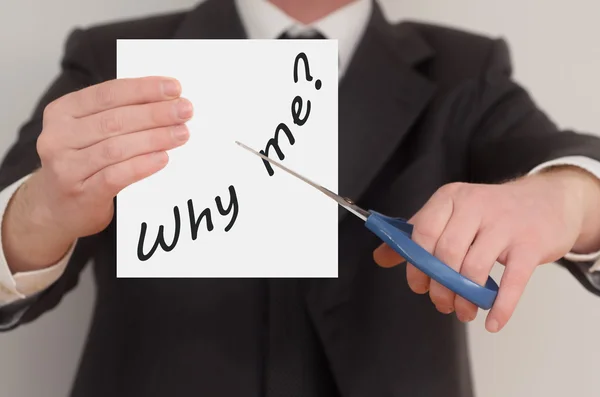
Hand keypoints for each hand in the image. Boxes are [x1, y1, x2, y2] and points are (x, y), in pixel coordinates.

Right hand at [3, 77, 192, 271]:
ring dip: (155, 138)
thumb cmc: (81, 163)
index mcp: (62, 112)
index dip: (144, 89)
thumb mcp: (87, 132)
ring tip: (181, 133)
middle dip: (155, 113)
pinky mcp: (81, 193)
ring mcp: (66, 167)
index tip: (174, 88)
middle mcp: (58, 137)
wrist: (56, 208)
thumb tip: (165, 100)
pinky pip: (116, 176)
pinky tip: (163, 158)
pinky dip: (142, 165)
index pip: (108, 94)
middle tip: (185, 110)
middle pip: (115, 120)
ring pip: (117, 147)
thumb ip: (117, 114)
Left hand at [373, 167, 599, 331]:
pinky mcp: (531, 244)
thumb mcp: (451, 213)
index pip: (423, 232)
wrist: (547, 200)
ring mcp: (505, 224)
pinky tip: (492, 321)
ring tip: (464, 310)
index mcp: (450, 198)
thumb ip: (415, 234)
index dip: (416, 265)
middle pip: (446, 253)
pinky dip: (500, 306)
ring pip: (474, 268)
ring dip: (465, 299)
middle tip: (442, 302)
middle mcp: (476, 206)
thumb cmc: (492, 212)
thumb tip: (381, 256)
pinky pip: (512, 280)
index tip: (418, 285)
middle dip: (440, 286)